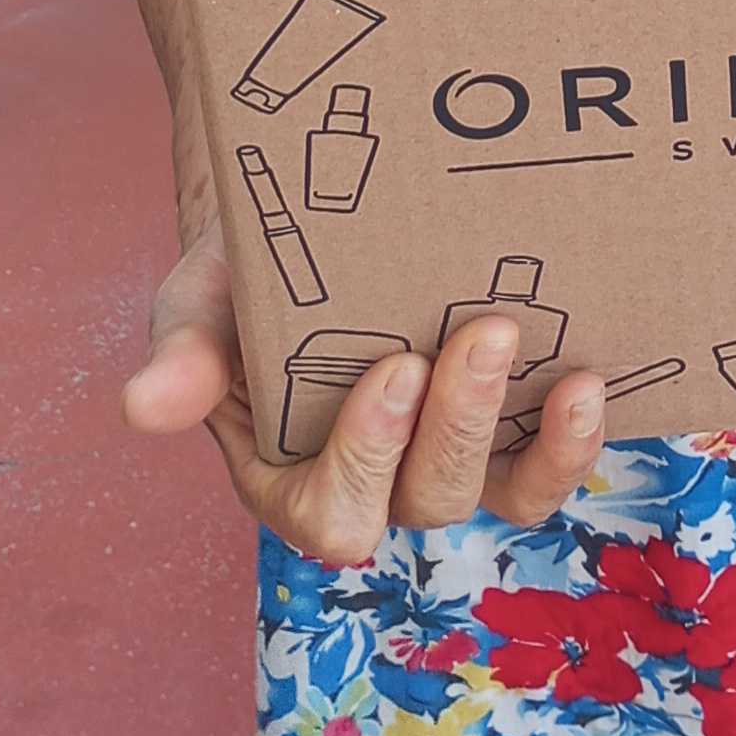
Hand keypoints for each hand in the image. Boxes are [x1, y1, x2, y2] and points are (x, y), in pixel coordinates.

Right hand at [120, 233, 610, 561]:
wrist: (308, 225)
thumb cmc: (244, 277)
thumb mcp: (201, 303)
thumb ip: (184, 353)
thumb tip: (145, 404)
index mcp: (290, 479)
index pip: (330, 511)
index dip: (368, 456)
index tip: (394, 368)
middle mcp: (376, 488)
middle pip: (427, 501)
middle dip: (458, 427)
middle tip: (481, 334)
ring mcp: (449, 464)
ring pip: (503, 497)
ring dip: (542, 449)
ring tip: (566, 374)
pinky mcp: (507, 433)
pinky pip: (548, 464)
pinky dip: (574, 435)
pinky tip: (590, 379)